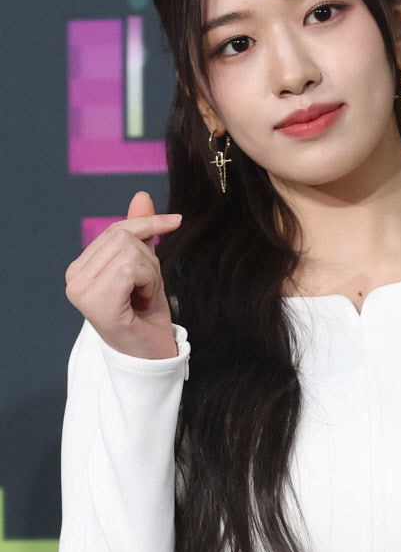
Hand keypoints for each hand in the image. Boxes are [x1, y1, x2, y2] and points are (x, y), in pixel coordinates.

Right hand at [65, 191, 182, 358]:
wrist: (150, 356)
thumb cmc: (146, 316)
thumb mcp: (147, 268)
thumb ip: (140, 233)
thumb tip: (141, 196)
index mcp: (80, 268)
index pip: (116, 230)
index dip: (148, 224)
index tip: (176, 221)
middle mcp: (74, 278)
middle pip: (123, 237)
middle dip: (149, 259)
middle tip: (147, 289)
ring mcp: (81, 290)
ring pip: (130, 252)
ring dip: (150, 274)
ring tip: (143, 297)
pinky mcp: (95, 302)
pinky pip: (131, 268)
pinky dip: (148, 282)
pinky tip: (142, 302)